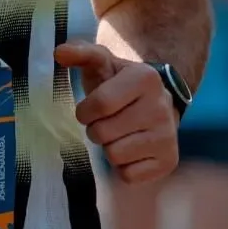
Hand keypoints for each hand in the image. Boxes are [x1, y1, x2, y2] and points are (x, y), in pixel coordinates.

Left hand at [54, 41, 178, 184]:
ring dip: (108, 147)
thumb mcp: (102, 63)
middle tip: (106, 121)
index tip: (88, 109)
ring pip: (114, 155)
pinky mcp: (168, 161)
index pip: (100, 104)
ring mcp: (168, 137)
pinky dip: (122, 166)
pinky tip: (130, 148)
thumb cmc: (118, 83)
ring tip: (118, 133)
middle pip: (104, 133)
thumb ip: (80, 53)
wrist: (155, 103)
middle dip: (96, 129)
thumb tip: (58, 53)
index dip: (85, 111)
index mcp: (145, 78)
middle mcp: (162, 107)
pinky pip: (128, 175)